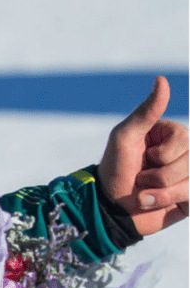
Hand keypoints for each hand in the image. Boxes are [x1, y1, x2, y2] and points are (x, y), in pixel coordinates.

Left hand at [97, 75, 187, 236]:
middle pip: (189, 161)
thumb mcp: (124, 137)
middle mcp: (183, 154)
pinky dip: (165, 202)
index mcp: (171, 136)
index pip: (184, 138)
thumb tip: (162, 79)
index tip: (143, 157)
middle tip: (139, 179)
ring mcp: (186, 176)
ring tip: (142, 195)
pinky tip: (151, 203)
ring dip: (160, 192)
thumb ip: (146, 111)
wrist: (107, 209)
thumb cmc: (113, 170)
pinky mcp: (187, 198)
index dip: (162, 153)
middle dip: (159, 175)